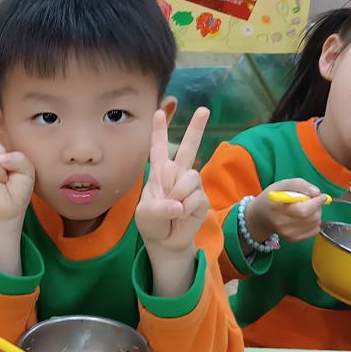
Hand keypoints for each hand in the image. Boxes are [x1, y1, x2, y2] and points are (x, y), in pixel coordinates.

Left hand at [136, 107, 209, 262]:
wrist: (165, 241)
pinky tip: (182, 216)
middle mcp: (177, 174)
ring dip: (179, 195)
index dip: (159, 131)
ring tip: (174, 209)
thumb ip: (159, 208)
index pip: (158, 148)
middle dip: (196, 128)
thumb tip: (178, 205)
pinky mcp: (202, 199)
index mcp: (159, 172)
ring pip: (190, 178)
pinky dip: (186, 209)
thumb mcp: (146, 214)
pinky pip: (195, 198)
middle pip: (188, 148)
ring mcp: (191, 186)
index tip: (159, 111)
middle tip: (204, 110)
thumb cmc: (151, 223)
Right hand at [246, 179, 329, 243]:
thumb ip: (299, 184)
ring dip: (316, 214)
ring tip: (306, 209)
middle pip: (312, 217)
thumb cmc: (272, 197)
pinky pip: (314, 231)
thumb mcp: (282, 185)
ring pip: (315, 224)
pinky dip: (314, 223)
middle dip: (317, 207)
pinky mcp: (293, 239)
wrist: (260, 216)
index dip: (316, 203)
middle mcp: (282, 224)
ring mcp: (288, 233)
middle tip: (311, 201)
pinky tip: (304, 218)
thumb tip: (316, 193)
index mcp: (277, 208)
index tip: (321, 196)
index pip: (303, 210)